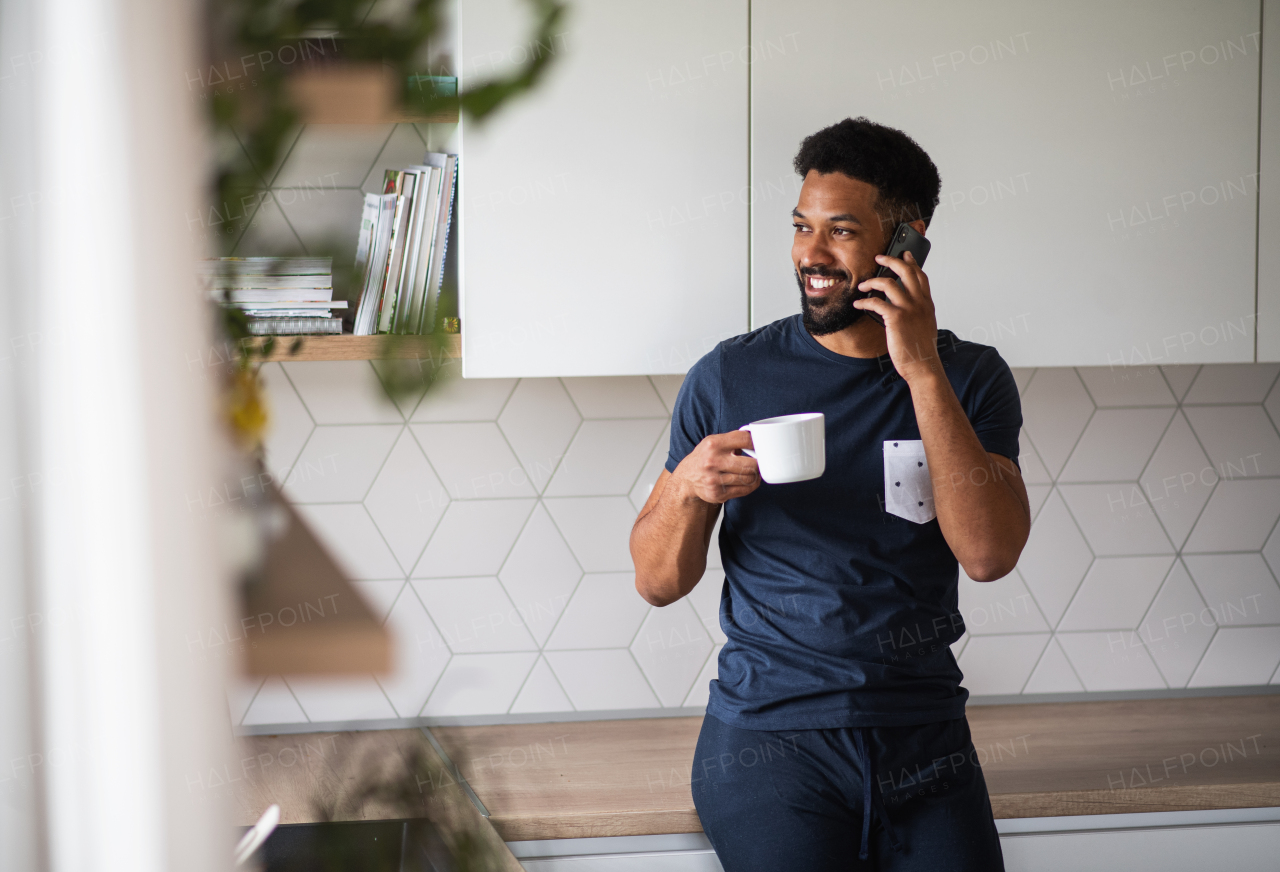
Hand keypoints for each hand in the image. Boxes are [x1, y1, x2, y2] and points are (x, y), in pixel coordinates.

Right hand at [670, 431, 760, 503]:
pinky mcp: (718, 494)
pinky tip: (749, 481)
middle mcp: (712, 461)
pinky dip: (751, 486)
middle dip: (758, 463)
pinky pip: (744, 490)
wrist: (687, 479)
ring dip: (755, 475)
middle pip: (751, 464)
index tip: (761, 446)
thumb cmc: (705, 458)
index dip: (757, 443)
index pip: (745, 440)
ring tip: (754, 471)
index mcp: (713, 444)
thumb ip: (733, 439)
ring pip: (749, 478)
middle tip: (758, 462)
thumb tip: (757, 439)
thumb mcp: (713, 442)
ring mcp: (714, 480)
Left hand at [852, 251, 939, 382]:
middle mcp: (919, 303)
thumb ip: (918, 312)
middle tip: (879, 258)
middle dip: (891, 260)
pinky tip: (858, 304)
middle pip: (906, 271)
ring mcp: (908, 309)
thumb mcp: (925, 325)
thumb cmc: (921, 349)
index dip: (912, 262)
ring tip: (863, 285)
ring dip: (872, 281)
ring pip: (888, 283)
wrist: (923, 365)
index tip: (905, 254)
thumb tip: (906, 305)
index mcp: (927, 304)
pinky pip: (876, 302)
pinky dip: (864, 302)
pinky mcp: (896, 318)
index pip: (921, 276)